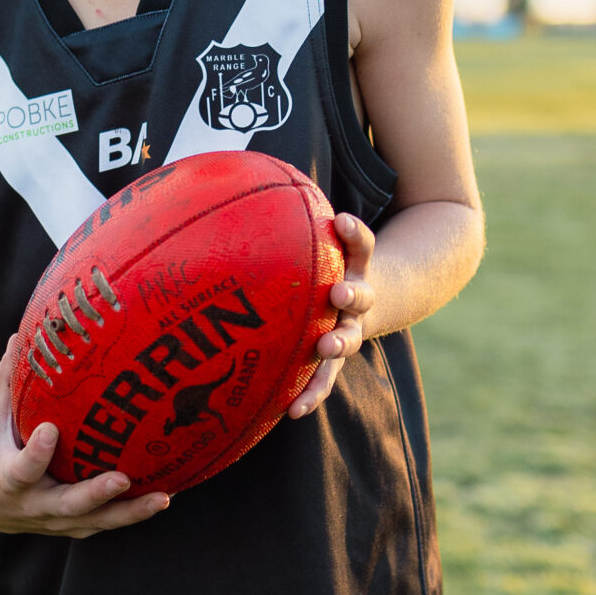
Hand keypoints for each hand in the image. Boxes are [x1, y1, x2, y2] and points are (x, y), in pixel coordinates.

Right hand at [0, 338, 169, 537]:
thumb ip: (6, 382)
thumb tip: (21, 335)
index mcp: (7, 479)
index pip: (22, 468)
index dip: (36, 453)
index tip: (50, 430)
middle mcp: (34, 505)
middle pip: (68, 504)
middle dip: (95, 494)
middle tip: (122, 478)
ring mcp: (58, 521)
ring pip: (96, 521)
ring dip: (130, 512)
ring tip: (163, 497)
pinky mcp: (76, 527)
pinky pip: (108, 522)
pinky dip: (134, 512)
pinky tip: (165, 495)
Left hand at [288, 213, 375, 418]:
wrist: (368, 303)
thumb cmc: (324, 268)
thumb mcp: (320, 244)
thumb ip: (288, 222)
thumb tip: (226, 184)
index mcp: (355, 267)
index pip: (361, 245)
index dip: (354, 233)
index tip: (342, 220)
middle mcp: (356, 299)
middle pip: (362, 294)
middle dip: (353, 292)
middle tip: (340, 291)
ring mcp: (349, 332)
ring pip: (349, 340)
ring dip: (338, 345)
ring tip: (326, 348)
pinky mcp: (332, 362)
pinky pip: (323, 381)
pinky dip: (310, 394)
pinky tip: (291, 410)